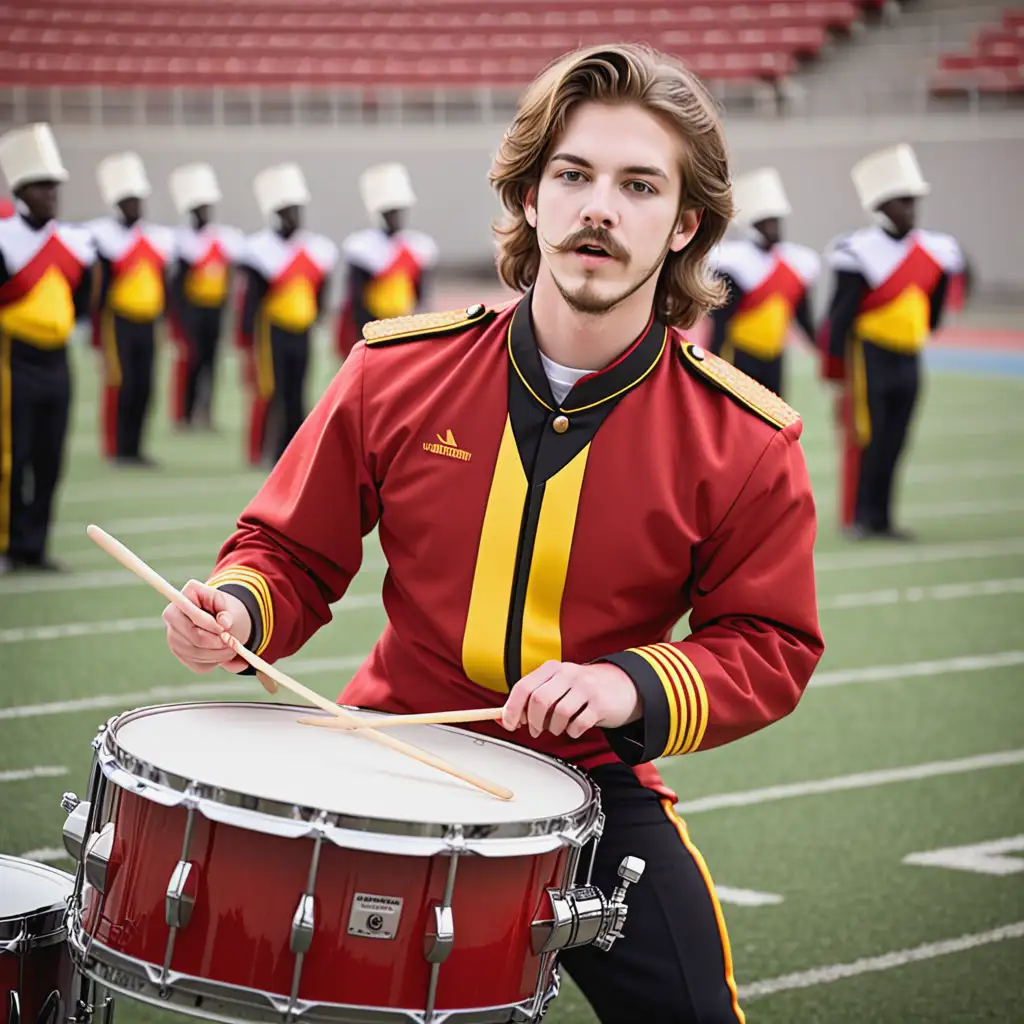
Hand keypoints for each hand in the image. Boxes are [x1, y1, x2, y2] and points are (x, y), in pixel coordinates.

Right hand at [163, 579, 252, 674]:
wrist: (224, 621)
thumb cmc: (224, 609)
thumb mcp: (228, 605)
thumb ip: (227, 611)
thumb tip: (224, 622)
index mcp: (180, 601)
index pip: (192, 618)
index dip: (212, 626)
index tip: (226, 629)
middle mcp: (172, 621)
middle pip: (195, 639)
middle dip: (219, 642)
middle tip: (234, 641)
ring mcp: (174, 640)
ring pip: (199, 654)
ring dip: (221, 653)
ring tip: (231, 644)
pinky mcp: (182, 657)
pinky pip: (201, 665)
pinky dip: (217, 661)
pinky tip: (221, 651)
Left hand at [500, 661, 641, 738]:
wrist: (623, 685)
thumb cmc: (583, 689)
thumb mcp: (557, 686)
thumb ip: (531, 699)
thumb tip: (503, 718)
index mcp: (552, 668)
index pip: (524, 686)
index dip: (512, 708)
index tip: (509, 723)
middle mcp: (568, 674)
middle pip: (539, 700)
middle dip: (533, 721)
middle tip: (535, 730)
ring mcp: (585, 687)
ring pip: (558, 714)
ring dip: (554, 728)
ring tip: (558, 727)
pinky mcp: (600, 703)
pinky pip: (578, 724)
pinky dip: (572, 731)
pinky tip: (575, 727)